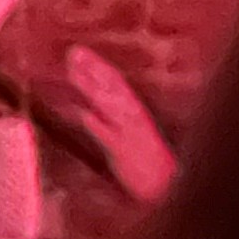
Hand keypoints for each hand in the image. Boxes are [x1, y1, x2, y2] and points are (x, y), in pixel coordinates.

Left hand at [61, 45, 177, 204]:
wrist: (164, 187)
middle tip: (74, 52)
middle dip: (93, 69)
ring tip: (75, 73)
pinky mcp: (125, 153)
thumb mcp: (124, 138)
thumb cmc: (143, 164)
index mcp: (133, 112)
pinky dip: (98, 125)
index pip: (114, 83)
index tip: (77, 52)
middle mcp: (133, 118)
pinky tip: (85, 115)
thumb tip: (87, 111)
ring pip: (111, 105)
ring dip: (93, 87)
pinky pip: (111, 137)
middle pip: (112, 87)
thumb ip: (107, 123)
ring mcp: (129, 134)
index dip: (95, 66)